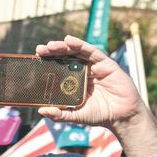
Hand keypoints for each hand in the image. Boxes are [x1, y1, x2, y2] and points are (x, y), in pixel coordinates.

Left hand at [37, 35, 156, 156]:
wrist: (121, 116)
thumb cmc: (99, 115)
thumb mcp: (76, 116)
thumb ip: (59, 114)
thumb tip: (41, 111)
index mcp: (74, 82)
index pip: (58, 69)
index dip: (48, 64)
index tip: (34, 61)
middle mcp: (83, 72)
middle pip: (65, 58)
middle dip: (52, 52)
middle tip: (39, 50)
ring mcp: (94, 66)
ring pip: (76, 52)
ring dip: (63, 47)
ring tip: (50, 45)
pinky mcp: (105, 63)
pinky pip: (91, 51)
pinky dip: (80, 45)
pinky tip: (70, 41)